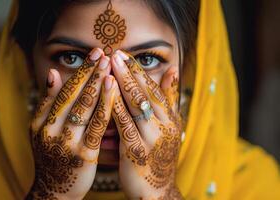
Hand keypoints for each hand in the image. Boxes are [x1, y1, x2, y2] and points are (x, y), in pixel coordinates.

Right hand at [26, 48, 116, 199]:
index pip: (62, 90)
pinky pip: (96, 127)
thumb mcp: (43, 129)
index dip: (80, 71)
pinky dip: (105, 107)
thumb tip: (52, 73)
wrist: (54, 190)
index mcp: (40, 121)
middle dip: (90, 72)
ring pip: (83, 107)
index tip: (94, 54)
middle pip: (72, 95)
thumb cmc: (53, 157)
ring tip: (109, 66)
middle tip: (104, 52)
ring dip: (96, 84)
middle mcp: (49, 129)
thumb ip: (48, 102)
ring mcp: (65, 142)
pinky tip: (114, 92)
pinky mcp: (82, 155)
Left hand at [111, 51, 182, 198]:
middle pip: (146, 92)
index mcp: (170, 117)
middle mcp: (164, 125)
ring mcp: (152, 138)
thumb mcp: (168, 125)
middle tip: (115, 53)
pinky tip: (106, 95)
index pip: (154, 88)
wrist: (156, 191)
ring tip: (109, 66)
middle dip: (129, 71)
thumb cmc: (157, 155)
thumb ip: (168, 98)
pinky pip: (125, 125)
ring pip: (137, 105)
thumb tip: (173, 70)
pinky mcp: (137, 151)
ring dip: (122, 83)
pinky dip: (116, 108)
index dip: (139, 70)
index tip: (124, 54)